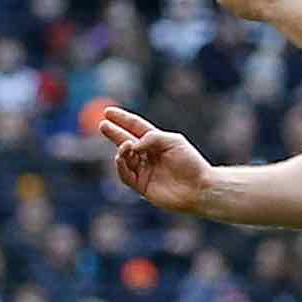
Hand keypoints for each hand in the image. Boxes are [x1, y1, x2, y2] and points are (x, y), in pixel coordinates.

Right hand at [94, 103, 217, 217]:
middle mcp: (149, 155)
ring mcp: (144, 171)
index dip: (122, 119)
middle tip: (102, 124)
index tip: (109, 112)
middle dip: (114, 133)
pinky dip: (121, 166)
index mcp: (157, 142)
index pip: (136, 127)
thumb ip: (151, 138)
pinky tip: (122, 158)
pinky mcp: (142, 186)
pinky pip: (126, 175)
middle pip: (126, 142)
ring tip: (125, 146)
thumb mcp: (173, 141)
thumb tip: (131, 144)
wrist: (198, 188)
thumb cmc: (190, 163)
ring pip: (124, 159)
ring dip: (122, 151)